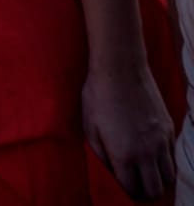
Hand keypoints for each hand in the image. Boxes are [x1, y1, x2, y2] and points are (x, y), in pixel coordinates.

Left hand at [82, 63, 174, 200]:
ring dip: (158, 180)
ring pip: (168, 176)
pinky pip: (172, 156)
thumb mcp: (89, 128)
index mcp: (123, 155)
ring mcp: (161, 141)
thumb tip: (111, 171)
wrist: (120, 69)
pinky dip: (165, 162)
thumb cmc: (97, 97)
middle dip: (146, 193)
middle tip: (138, 188)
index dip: (128, 194)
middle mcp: (146, 152)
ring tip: (147, 175)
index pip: (133, 190)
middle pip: (155, 189)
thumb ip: (101, 155)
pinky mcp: (169, 129)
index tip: (124, 190)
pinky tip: (154, 157)